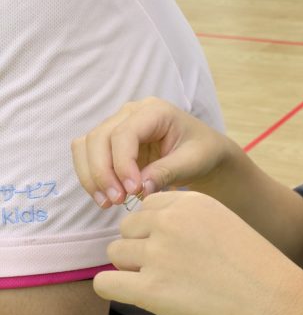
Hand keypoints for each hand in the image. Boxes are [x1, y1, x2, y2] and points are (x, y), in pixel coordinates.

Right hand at [72, 97, 231, 207]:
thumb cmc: (202, 152)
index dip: (122, 163)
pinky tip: (104, 198)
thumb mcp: (193, 162)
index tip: (132, 190)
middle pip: (99, 137)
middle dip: (103, 172)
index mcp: (155, 111)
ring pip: (86, 145)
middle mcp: (131, 113)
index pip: (125, 133)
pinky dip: (90, 177)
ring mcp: (117, 125)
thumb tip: (141, 187)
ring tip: (108, 203)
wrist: (203, 152)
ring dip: (92, 176)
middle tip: (117, 200)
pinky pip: (88, 156)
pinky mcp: (110, 143)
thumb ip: (167, 172)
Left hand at [94, 190, 302, 314]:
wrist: (271, 301)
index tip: (174, 248)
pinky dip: (115, 289)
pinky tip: (137, 295)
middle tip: (168, 270)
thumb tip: (148, 232)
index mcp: (188, 202)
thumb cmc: (253, 269)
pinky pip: (105, 283)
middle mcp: (169, 222)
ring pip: (115, 253)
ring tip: (161, 285)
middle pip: (126, 228)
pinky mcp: (149, 288)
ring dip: (130, 269)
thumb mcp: (224, 224)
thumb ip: (187, 221)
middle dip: (140, 247)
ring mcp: (157, 254)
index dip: (155, 229)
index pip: (147, 206)